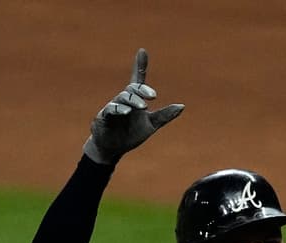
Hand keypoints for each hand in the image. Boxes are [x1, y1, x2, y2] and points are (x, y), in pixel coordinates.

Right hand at [82, 48, 184, 164]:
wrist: (114, 148)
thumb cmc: (131, 134)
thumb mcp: (151, 125)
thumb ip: (164, 115)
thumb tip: (182, 106)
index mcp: (135, 100)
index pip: (138, 80)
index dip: (140, 65)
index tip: (143, 51)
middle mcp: (124, 100)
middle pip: (132, 89)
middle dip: (142, 91)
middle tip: (153, 96)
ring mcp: (113, 107)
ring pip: (122, 98)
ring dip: (132, 101)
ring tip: (142, 106)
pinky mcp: (103, 116)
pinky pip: (110, 110)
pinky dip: (117, 109)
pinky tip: (126, 111)